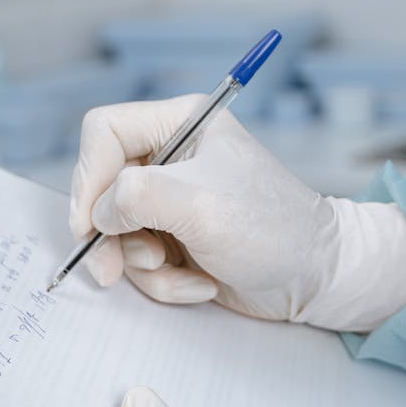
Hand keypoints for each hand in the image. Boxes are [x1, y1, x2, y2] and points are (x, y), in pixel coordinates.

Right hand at [69, 96, 405, 331]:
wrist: (316, 278)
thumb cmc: (273, 230)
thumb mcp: (201, 205)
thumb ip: (137, 197)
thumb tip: (99, 215)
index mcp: (178, 123)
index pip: (102, 132)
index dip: (88, 178)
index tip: (90, 225)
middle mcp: (169, 157)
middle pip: (100, 188)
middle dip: (111, 235)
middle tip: (113, 270)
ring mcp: (170, 201)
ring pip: (116, 233)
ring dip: (143, 266)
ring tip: (180, 272)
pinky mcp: (173, 239)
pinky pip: (138, 262)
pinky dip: (164, 282)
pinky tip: (202, 283)